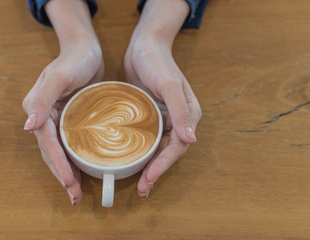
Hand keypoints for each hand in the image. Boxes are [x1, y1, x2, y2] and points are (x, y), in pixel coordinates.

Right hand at [22, 0, 103, 204]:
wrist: (87, 51)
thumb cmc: (75, 60)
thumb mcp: (59, 76)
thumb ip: (43, 99)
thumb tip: (28, 126)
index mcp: (38, 109)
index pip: (47, 142)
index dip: (58, 163)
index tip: (69, 182)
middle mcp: (46, 117)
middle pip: (52, 152)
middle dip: (62, 175)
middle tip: (73, 196)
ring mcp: (59, 120)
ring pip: (61, 152)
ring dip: (68, 172)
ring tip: (76, 192)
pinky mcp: (72, 120)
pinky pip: (72, 144)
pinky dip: (76, 159)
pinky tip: (84, 171)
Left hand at [124, 0, 201, 198]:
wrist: (143, 46)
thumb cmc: (158, 62)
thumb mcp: (169, 84)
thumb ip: (181, 111)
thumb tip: (192, 140)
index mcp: (188, 114)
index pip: (177, 146)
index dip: (164, 164)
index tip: (149, 179)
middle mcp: (177, 119)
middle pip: (168, 151)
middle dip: (156, 171)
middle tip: (142, 189)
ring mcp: (163, 118)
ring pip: (157, 148)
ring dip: (149, 166)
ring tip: (138, 183)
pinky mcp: (149, 116)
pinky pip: (146, 138)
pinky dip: (140, 151)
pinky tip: (129, 160)